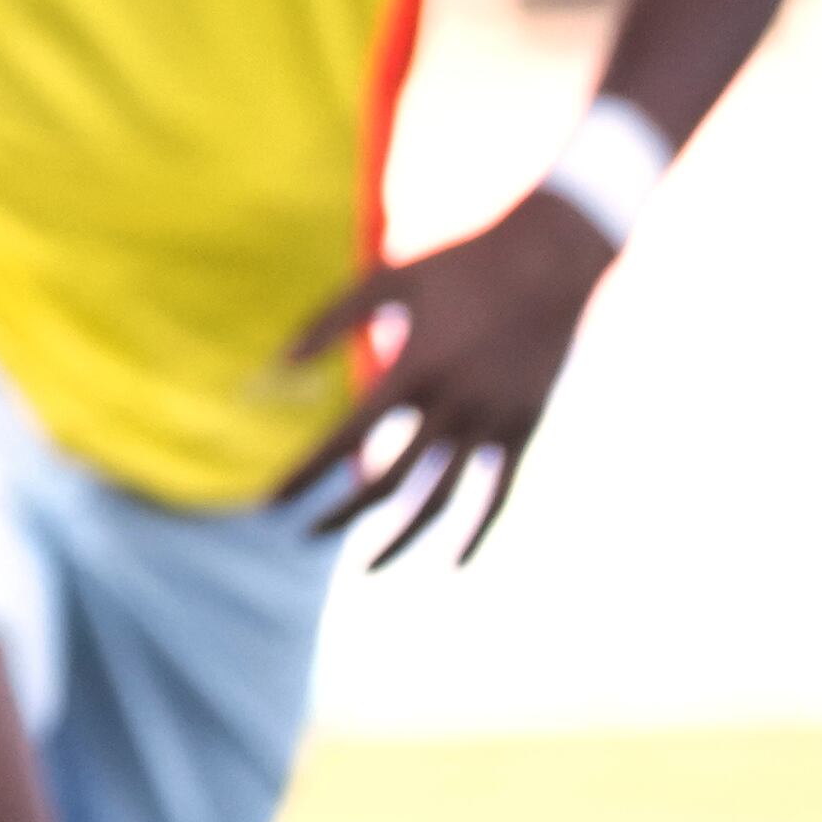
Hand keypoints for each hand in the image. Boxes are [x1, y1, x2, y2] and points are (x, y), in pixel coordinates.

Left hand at [268, 194, 610, 564]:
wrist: (552, 257)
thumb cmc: (461, 264)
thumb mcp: (388, 280)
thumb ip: (328, 321)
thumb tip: (276, 366)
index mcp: (411, 370)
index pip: (343, 441)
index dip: (303, 476)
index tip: (268, 502)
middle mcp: (451, 404)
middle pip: (386, 481)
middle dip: (340, 514)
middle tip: (302, 535)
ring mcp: (491, 421)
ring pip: (439, 499)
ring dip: (398, 536)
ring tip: (363, 564)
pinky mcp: (523, 427)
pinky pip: (496, 494)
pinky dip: (474, 533)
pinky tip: (451, 563)